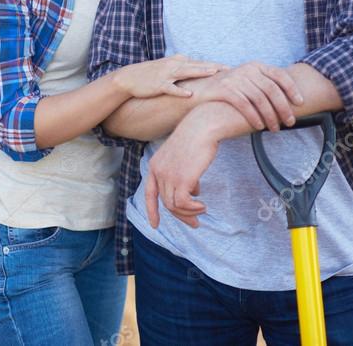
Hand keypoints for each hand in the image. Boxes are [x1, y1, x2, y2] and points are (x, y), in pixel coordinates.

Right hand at [114, 54, 226, 99]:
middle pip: (197, 65)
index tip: (230, 68)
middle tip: (230, 70)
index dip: (215, 65)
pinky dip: (180, 90)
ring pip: (186, 72)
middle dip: (214, 67)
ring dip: (200, 72)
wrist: (128, 78)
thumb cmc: (149, 75)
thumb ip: (181, 67)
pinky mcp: (158, 85)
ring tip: (214, 73)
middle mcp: (173, 65)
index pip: (200, 62)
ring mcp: (166, 74)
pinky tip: (189, 94)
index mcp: (177, 61)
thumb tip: (193, 66)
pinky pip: (171, 88)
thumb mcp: (167, 67)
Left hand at [144, 102, 245, 227]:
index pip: (150, 193)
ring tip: (202, 211)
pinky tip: (202, 205)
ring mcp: (168, 175)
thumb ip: (183, 173)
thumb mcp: (184, 157)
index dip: (152, 210)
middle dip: (181, 215)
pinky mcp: (181, 179)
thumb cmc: (197, 139)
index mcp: (155, 165)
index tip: (154, 225)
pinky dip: (193, 208)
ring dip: (189, 212)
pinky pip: (183, 203)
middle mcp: (158, 171)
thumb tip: (193, 191)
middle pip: (166, 202)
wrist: (202, 127)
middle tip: (195, 223)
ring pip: (174, 205)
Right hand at [177, 61, 303, 131]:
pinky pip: (244, 105)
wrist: (198, 91)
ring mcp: (235, 78)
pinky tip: (258, 126)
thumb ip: (263, 85)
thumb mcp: (246, 82)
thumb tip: (287, 99)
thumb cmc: (227, 90)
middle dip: (283, 108)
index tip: (300, 103)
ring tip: (274, 128)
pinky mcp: (224, 89)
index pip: (279, 75)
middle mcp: (247, 69)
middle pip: (272, 90)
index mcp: (255, 66)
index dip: (292, 89)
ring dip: (270, 116)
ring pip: (260, 99)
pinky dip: (254, 117)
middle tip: (290, 122)